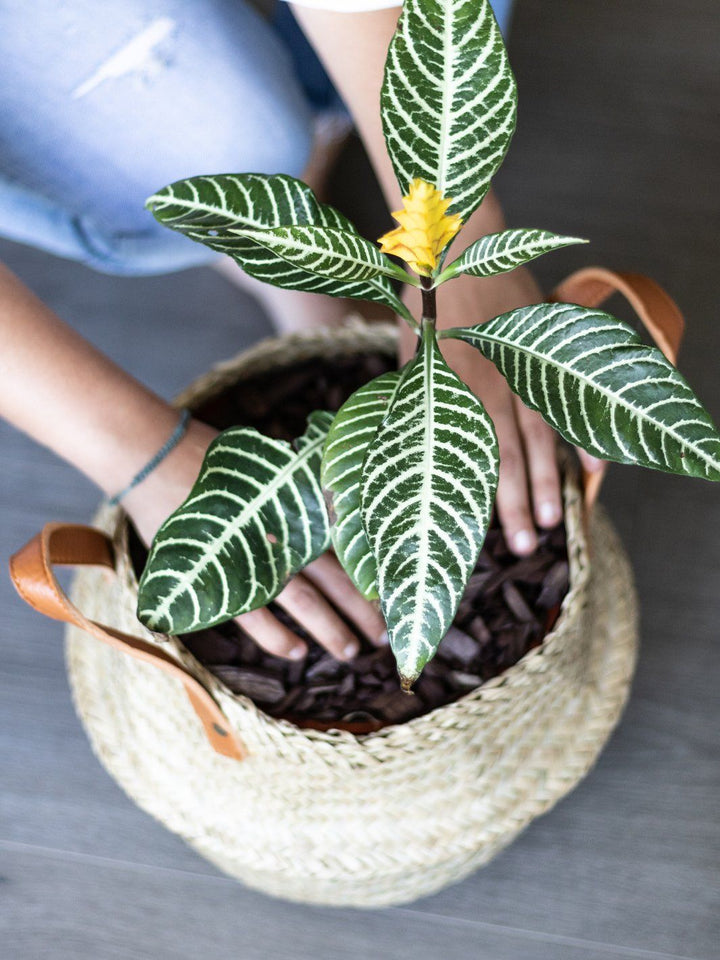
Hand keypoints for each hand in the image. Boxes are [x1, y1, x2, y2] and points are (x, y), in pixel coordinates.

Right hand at [125, 418, 385, 660]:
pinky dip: (276, 636)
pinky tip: (296, 652)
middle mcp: (283, 530)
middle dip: (361, 608)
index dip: (371, 568)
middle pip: (334, 575)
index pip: (347, 540)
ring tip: (350, 652)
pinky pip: (253, 614)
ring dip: (329, 628)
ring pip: (303, 599)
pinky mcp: (220, 572)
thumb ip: (303, 485)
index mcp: (298, 501)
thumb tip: (344, 500)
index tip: (394, 591)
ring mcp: (253, 553)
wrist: (156, 457)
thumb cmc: (216, 460)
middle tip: (383, 636)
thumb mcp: (268, 465)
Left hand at [400, 267, 603, 555]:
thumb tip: (405, 448)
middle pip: (510, 455)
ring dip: (550, 479)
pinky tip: (594, 466)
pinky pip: (568, 400)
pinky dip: (582, 432)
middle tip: (524, 546)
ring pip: (543, 435)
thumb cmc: (425, 305)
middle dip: (517, 503)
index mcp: (455, 388)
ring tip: (555, 520)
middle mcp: (493, 385)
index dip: (481, 497)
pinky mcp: (547, 353)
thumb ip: (417, 400)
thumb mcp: (410, 355)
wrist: (461, 243)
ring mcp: (525, 369)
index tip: (485, 535)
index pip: (473, 455)